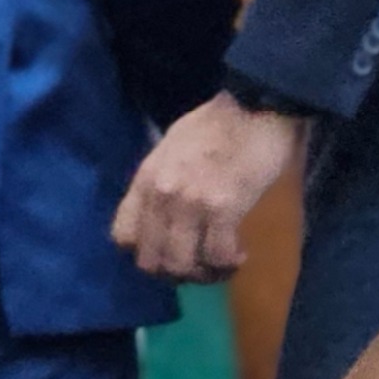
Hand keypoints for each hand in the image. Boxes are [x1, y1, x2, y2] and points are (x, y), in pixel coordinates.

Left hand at [112, 93, 304, 283]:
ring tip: (221, 264)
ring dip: (203, 273)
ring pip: (182, 265)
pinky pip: (217, 255)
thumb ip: (160, 182)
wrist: (255, 105)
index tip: (167, 250)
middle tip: (199, 266)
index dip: (144, 251)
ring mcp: (189, 203)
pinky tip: (239, 254)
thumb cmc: (216, 124)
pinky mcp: (223, 208)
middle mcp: (160, 195)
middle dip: (175, 272)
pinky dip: (228, 263)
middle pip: (150, 261)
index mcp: (145, 180)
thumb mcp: (170, 149)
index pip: (122, 237)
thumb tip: (160, 213)